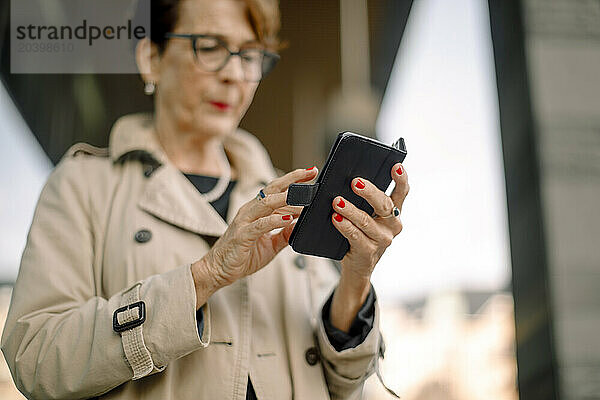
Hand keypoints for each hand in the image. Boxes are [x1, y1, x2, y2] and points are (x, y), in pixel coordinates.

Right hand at [192, 167, 317, 294]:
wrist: (218, 270)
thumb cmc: (242, 256)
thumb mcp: (271, 245)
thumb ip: (285, 235)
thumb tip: (301, 225)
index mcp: (257, 211)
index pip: (277, 190)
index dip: (294, 181)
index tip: (311, 173)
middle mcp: (250, 211)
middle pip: (273, 189)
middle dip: (293, 180)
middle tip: (311, 173)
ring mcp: (245, 221)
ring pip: (267, 203)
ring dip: (287, 198)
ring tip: (305, 197)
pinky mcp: (242, 235)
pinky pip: (260, 224)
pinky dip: (275, 220)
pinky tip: (288, 218)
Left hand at [332, 162, 408, 280]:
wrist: (357, 266)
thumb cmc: (360, 234)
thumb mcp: (367, 215)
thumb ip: (363, 200)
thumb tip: (349, 179)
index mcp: (394, 212)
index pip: (401, 192)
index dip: (401, 179)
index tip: (395, 166)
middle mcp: (392, 225)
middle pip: (383, 204)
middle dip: (369, 192)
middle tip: (355, 182)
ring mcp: (382, 239)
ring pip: (366, 221)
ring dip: (350, 209)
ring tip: (337, 201)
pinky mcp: (368, 251)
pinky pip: (355, 235)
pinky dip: (344, 226)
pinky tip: (336, 218)